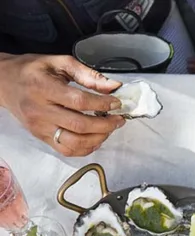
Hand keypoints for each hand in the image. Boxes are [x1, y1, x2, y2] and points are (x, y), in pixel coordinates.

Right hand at [0, 54, 123, 155]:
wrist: (4, 82)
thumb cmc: (32, 70)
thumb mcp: (58, 63)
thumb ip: (87, 74)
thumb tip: (114, 86)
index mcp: (43, 87)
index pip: (78, 101)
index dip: (102, 104)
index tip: (116, 103)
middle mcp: (40, 110)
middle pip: (79, 125)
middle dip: (106, 124)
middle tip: (119, 119)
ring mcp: (40, 127)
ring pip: (74, 143)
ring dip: (98, 139)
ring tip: (109, 129)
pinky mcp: (41, 138)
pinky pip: (67, 151)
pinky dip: (86, 148)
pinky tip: (95, 138)